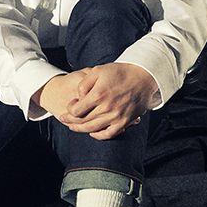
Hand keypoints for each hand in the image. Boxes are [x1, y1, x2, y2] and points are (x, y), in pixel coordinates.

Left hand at [38, 61, 156, 138]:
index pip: (77, 111)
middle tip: (64, 119)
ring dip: (81, 129)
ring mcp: (116, 117)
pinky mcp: (124, 122)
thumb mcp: (98, 71)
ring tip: (73, 127)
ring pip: (93, 129)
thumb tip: (79, 97)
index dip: (70, 109)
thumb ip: (84, 84)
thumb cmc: (119, 72)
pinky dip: (98, 136)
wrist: (142, 77)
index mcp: (98, 95)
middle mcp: (107, 108)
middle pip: (83, 121)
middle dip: (70, 121)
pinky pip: (109, 134)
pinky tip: (92, 132)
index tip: (70, 105)